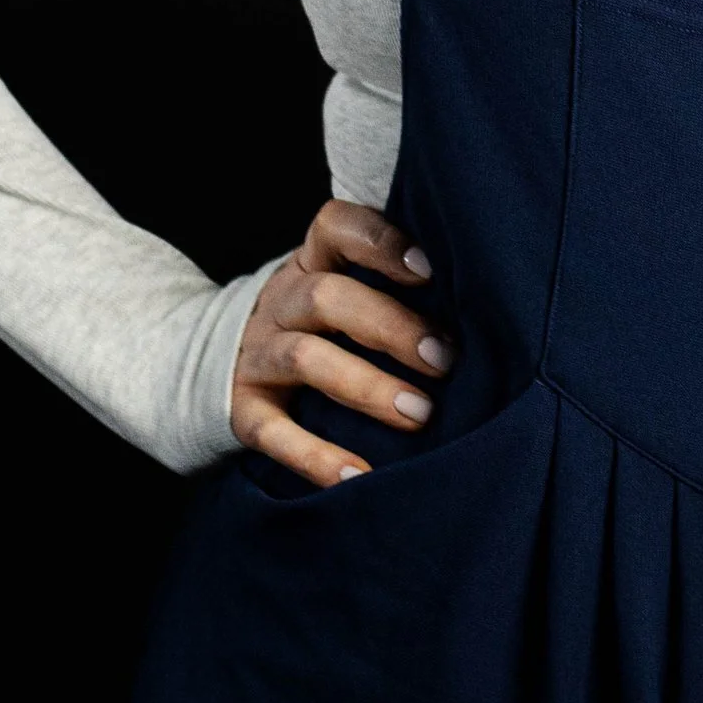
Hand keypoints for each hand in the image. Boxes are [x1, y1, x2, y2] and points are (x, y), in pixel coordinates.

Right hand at [230, 201, 453, 486]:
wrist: (220, 359)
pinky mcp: (242, 409)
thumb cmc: (322, 321)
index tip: (429, 270)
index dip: (380, 243)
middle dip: (391, 328)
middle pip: (328, 299)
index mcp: (312, 260)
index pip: (337, 227)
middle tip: (444, 361)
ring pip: (305, 359)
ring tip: (419, 415)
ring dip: (366, 387)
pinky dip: (315, 457)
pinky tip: (360, 475)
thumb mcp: (344, 285)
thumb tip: (482, 312)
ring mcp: (257, 354)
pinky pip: (273, 431)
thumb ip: (396, 286)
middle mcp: (281, 300)